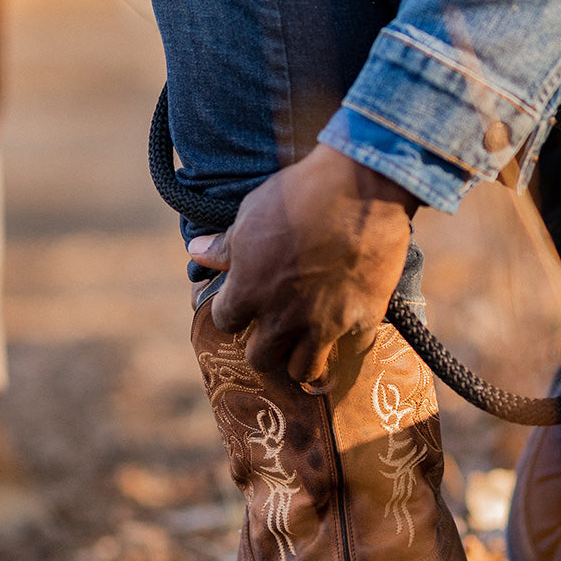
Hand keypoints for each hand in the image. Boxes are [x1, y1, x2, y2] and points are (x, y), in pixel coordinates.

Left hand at [188, 144, 417, 382]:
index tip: (240, 304)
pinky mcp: (363, 318)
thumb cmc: (299, 195)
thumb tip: (196, 252)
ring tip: (306, 344)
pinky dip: (350, 339)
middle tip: (272, 331)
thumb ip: (225, 246)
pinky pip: (353, 347)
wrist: (363, 189)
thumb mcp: (253, 212)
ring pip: (305, 370)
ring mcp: (325, 323)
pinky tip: (349, 323)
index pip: (225, 322)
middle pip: (261, 360)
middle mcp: (284, 317)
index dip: (231, 312)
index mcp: (250, 291)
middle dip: (263, 347)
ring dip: (302, 359)